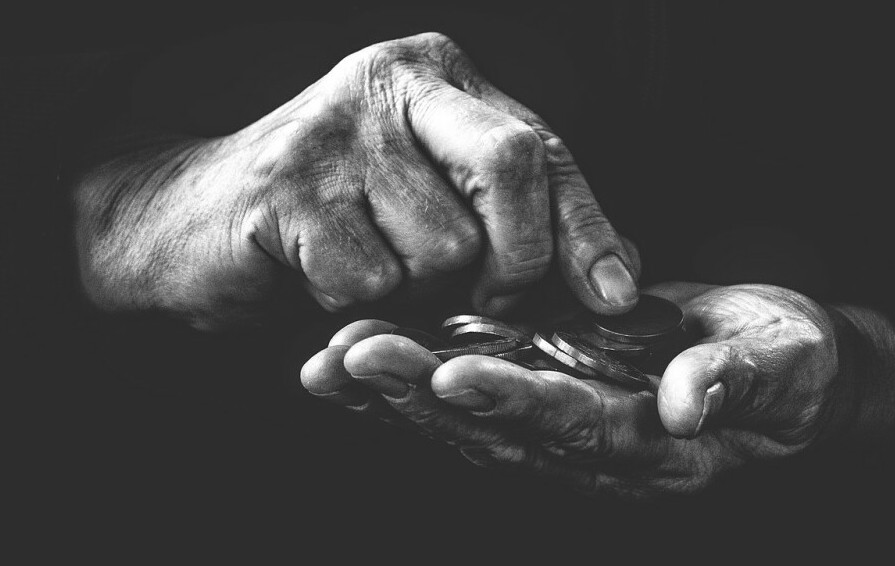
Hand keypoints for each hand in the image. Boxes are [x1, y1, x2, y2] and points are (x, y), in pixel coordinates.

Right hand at [73, 32, 638, 329]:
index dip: (586, 232)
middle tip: (488, 299)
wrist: (197, 219)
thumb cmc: (340, 220)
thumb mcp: (439, 205)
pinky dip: (353, 303)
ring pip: (444, 249)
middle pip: (511, 167)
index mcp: (439, 79)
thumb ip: (524, 225)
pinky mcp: (285, 185)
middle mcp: (390, 84)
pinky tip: (320, 274)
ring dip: (416, 290)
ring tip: (369, 266)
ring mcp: (335, 128)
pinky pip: (370, 283)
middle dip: (516, 260)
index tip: (617, 299)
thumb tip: (622, 279)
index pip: (542, 151)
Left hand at [301, 282, 894, 496]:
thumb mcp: (784, 367)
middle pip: (496, 430)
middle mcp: (593, 448)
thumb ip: (736, 383)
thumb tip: (685, 402)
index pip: (574, 427)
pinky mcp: (546, 391)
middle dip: (422, 396)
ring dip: (397, 390)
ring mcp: (562, 424)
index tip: (454, 376)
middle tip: (353, 358)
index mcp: (652, 449)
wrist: (777, 365)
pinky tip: (358, 357)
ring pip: (468, 417)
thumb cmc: (789, 365)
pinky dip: (412, 377)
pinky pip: (472, 390)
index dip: (516, 403)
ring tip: (330, 361)